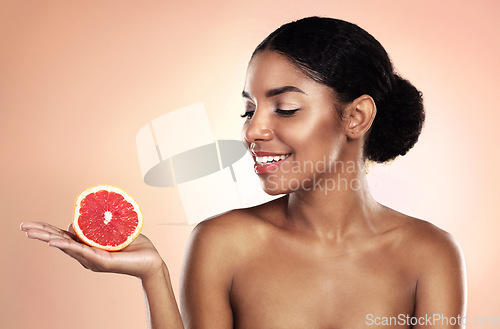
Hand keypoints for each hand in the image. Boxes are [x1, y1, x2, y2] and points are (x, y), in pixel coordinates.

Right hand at [20, 221, 164, 279]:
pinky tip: (54, 242)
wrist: (150, 260)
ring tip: (32, 232)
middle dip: (40, 233)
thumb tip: (85, 214)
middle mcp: (86, 255)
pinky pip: (82, 251)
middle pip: (59, 241)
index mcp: (87, 246)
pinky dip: (67, 246)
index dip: (47, 230)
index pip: (63, 236)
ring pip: (66, 246)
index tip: (31, 224)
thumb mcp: (114, 230)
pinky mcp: (101, 262)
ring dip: (48, 237)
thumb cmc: (133, 245)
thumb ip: (100, 223)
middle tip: (22, 227)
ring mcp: (92, 259)